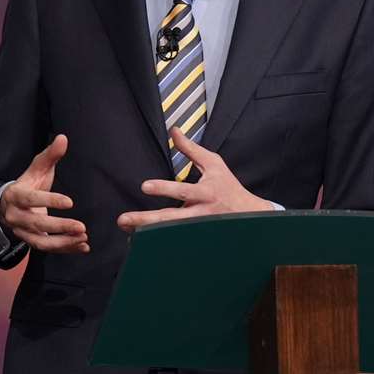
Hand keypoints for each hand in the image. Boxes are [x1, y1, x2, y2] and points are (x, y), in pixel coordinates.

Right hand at [0, 134, 89, 253]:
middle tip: (82, 227)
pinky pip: (46, 249)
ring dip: (62, 242)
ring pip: (40, 241)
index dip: (50, 200)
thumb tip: (63, 138)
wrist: (6, 207)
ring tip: (83, 238)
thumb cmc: (27, 185)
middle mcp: (16, 216)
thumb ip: (50, 155)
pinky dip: (65, 249)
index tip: (70, 202)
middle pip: (36, 223)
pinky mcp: (30, 241)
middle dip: (59, 226)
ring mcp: (22, 231)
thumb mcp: (36, 169)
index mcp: (16, 195)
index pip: (31, 199)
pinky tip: (83, 246)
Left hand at [117, 125, 273, 230]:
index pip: (183, 190)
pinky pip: (173, 241)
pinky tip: (139, 240)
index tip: (145, 186)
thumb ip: (191, 149)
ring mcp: (197, 229)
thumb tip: (174, 131)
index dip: (164, 188)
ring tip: (127, 231)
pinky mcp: (195, 238)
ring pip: (170, 233)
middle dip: (146, 219)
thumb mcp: (214, 164)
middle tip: (124, 219)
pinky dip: (156, 242)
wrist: (249, 215)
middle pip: (171, 218)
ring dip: (146, 233)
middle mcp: (200, 213)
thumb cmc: (229, 187)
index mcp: (205, 193)